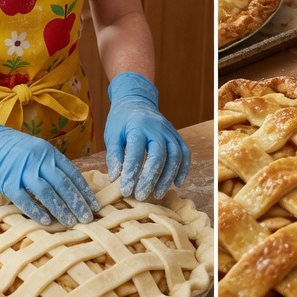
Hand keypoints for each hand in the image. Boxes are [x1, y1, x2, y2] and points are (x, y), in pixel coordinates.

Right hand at [0, 105, 99, 226]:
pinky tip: (47, 221)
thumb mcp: (36, 150)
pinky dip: (36, 211)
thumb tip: (69, 186)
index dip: (84, 191)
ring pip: (47, 193)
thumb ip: (50, 165)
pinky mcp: (7, 182)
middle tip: (88, 219)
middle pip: (63, 185)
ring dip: (61, 210)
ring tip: (71, 223)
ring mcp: (23, 171)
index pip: (72, 174)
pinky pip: (24, 199)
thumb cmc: (11, 148)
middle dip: (77, 203)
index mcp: (49, 152)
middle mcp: (39, 160)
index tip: (94, 205)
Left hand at [103, 72, 189, 200]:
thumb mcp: (112, 134)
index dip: (131, 172)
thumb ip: (114, 155)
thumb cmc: (121, 120)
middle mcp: (157, 128)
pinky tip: (177, 183)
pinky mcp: (177, 135)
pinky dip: (183, 169)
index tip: (125, 190)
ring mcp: (169, 131)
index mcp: (138, 126)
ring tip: (158, 194)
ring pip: (175, 155)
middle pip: (159, 155)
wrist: (136, 100)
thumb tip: (115, 178)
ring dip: (168, 177)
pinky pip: (185, 152)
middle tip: (141, 195)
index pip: (136, 152)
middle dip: (151, 178)